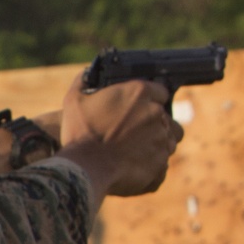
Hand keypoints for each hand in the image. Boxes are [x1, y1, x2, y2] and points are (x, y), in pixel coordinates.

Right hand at [59, 72, 182, 199]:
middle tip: (134, 135)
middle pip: (167, 118)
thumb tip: (86, 75)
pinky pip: (162, 166)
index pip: (160, 92)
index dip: (150, 101)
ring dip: (156, 146)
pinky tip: (135, 169)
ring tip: (136, 153)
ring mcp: (161, 140)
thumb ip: (83, 82)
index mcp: (139, 93)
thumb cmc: (79, 132)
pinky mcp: (160, 165)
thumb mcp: (74, 100)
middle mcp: (156, 114)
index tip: (139, 110)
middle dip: (154, 125)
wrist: (84, 167)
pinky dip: (152, 168)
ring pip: (169, 141)